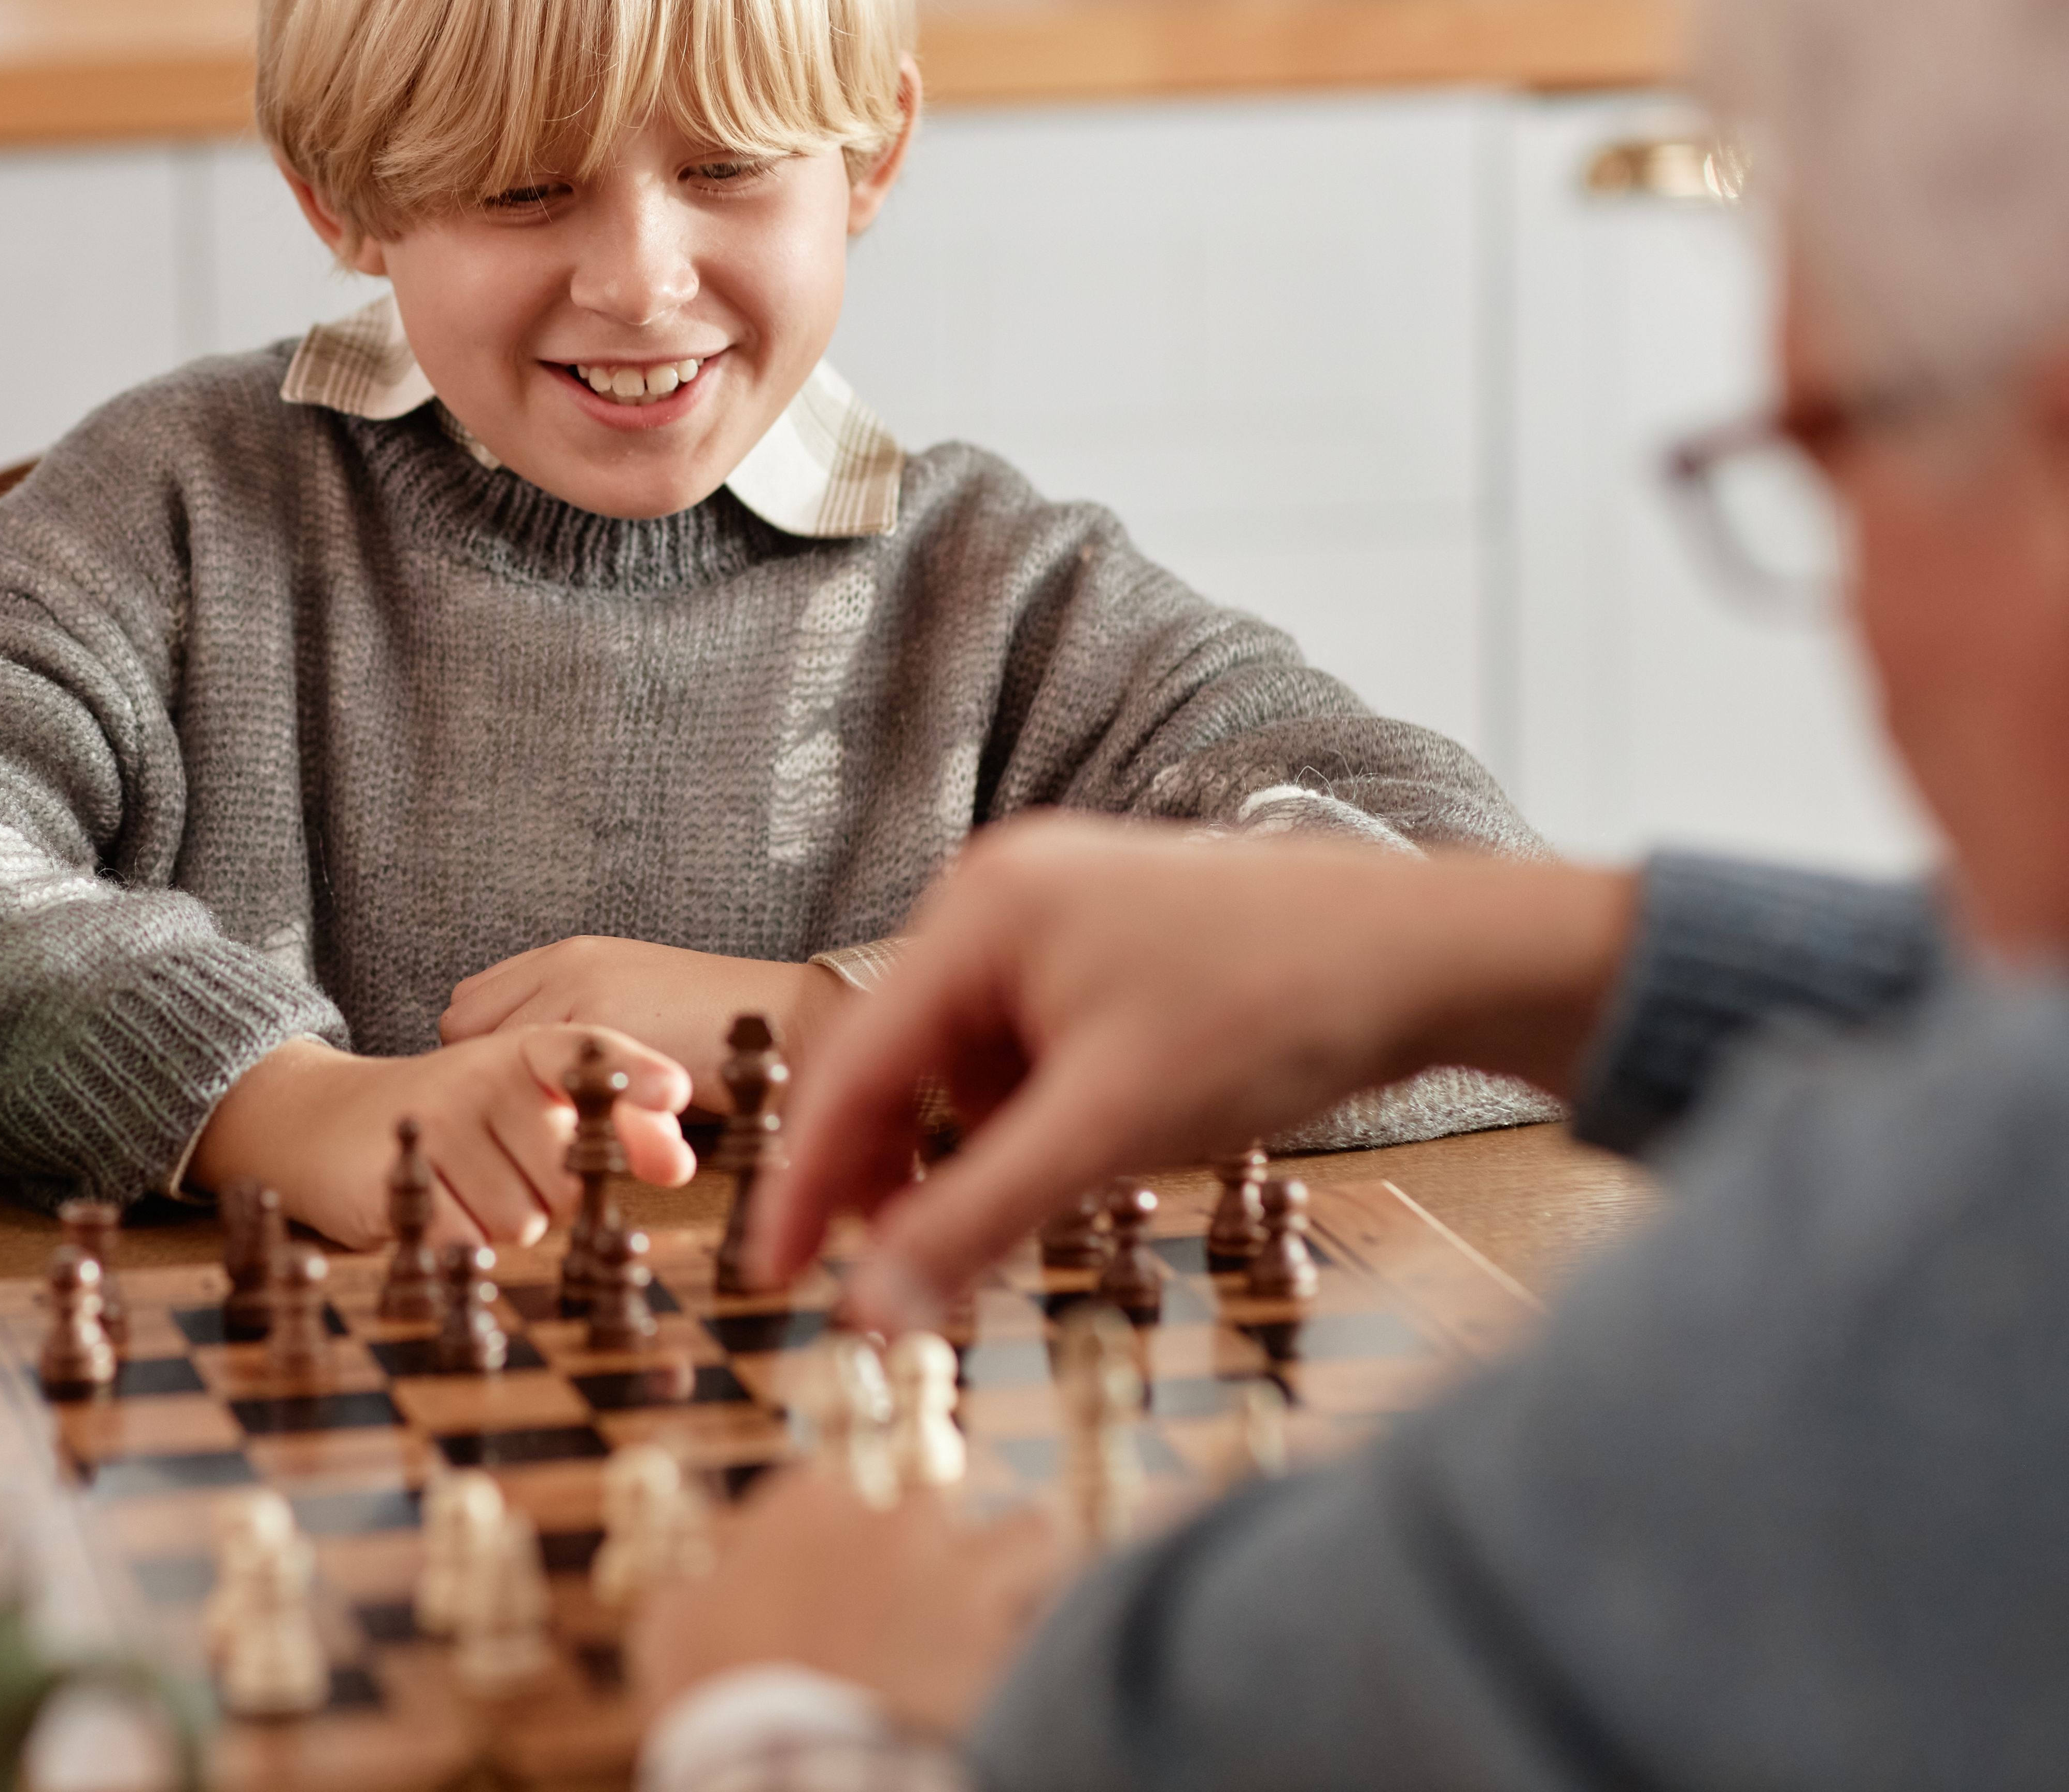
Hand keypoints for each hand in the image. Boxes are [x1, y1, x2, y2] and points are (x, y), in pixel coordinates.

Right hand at [189, 1025, 694, 1250]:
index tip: (676, 1092)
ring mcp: (436, 1124)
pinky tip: (435, 1209)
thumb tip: (680, 1162)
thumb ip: (608, 1131)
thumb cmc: (452, 1120)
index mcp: (520, 1050)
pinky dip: (460, 1244)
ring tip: (462, 1185)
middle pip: (568, 1179)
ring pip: (522, 1221)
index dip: (634, 1074)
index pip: (585, 1053)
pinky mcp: (400, 1177)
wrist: (323, 1121)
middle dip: (548, 1197)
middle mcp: (480, 1076)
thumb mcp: (525, 1107)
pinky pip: (472, 1244)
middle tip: (500, 1168)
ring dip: (502, 1225)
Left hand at [441, 939, 847, 1096]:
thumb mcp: (630, 1011)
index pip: (470, 1004)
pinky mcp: (602, 1024)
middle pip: (462, 1027)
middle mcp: (564, 963)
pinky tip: (577, 1129)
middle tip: (520, 1113)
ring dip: (507, 1094)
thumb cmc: (713, 1033)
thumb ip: (575, 1023)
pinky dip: (543, 1110)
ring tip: (549, 1123)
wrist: (784, 1022)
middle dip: (480, 1074)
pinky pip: (535, 1077)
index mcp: (569, 956)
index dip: (479, 1053)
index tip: (507, 1090)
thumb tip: (522, 1074)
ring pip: (488, 1054)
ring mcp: (580, 988)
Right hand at [632, 1469, 1073, 1736]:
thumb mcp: (672, 1629)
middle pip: (939, 1504)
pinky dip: (1061, 1637)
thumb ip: (693, 1587)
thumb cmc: (719, 1693)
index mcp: (808, 1506)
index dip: (838, 1542)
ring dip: (1031, 1564)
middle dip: (939, 1548)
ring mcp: (959, 1576)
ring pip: (1034, 1534)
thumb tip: (697, 1588)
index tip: (835, 1585)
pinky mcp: (1008, 1639)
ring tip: (1027, 1598)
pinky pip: (1063, 1621)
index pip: (837, 1492)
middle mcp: (893, 1522)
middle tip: (929, 1601)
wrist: (784, 1764)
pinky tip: (1055, 1658)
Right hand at [751, 813, 1634, 1325]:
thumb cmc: (1278, 1009)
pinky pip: (1025, 1037)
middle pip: (900, 1057)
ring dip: (969, 1147)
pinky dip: (1027, 1111)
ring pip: (965, 1056)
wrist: (1431, 952)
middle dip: (893, 1171)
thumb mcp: (1109, 1130)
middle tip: (896, 1276)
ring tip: (1009, 1221)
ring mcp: (1055, 906)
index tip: (770, 1276)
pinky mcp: (1105, 935)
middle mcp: (999, 893)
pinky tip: (1070, 1159)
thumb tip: (871, 1309)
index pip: (851, 1067)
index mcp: (978, 915)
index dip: (806, 1184)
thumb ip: (976, 1218)